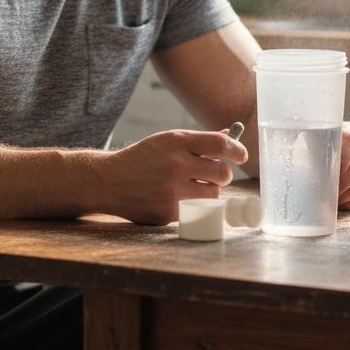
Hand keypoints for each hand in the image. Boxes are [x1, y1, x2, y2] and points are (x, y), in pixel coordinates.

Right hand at [101, 129, 248, 225]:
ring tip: (191, 186)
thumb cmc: (142, 159)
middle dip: (222, 174)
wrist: (108, 181)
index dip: (236, 150)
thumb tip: (228, 137)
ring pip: (213, 194)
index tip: (241, 155)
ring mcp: (172, 191)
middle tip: (213, 174)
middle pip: (223, 173)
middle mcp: (175, 164)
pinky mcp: (168, 212)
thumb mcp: (166, 142)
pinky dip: (192, 204)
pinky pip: (196, 209)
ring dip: (208, 190)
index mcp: (176, 141)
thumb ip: (197, 141)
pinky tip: (174, 198)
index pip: (220, 143)